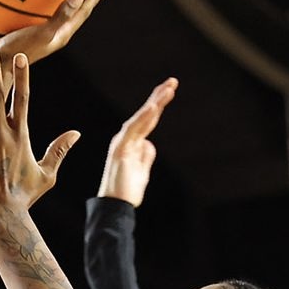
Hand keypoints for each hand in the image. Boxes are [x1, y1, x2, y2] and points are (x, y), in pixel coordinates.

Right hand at [0, 0, 107, 88]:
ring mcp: (42, 33)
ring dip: (68, 0)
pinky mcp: (29, 31)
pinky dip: (46, 1)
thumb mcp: (43, 33)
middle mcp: (55, 34)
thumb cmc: (20, 50)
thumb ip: (61, 16)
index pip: (83, 13)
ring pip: (61, 13)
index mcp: (61, 35)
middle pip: (76, 13)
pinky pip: (43, 12)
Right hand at [98, 79, 177, 205]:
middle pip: (145, 115)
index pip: (147, 120)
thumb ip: (145, 157)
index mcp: (131, 144)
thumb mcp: (142, 172)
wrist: (116, 206)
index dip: (158, 105)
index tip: (169, 91)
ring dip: (154, 103)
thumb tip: (149, 144)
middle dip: (158, 97)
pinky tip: (154, 107)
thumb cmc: (127, 193)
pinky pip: (134, 130)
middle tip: (172, 81)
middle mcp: (125, 140)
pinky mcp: (120, 149)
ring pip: (140, 118)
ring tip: (168, 89)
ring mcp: (122, 143)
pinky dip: (144, 118)